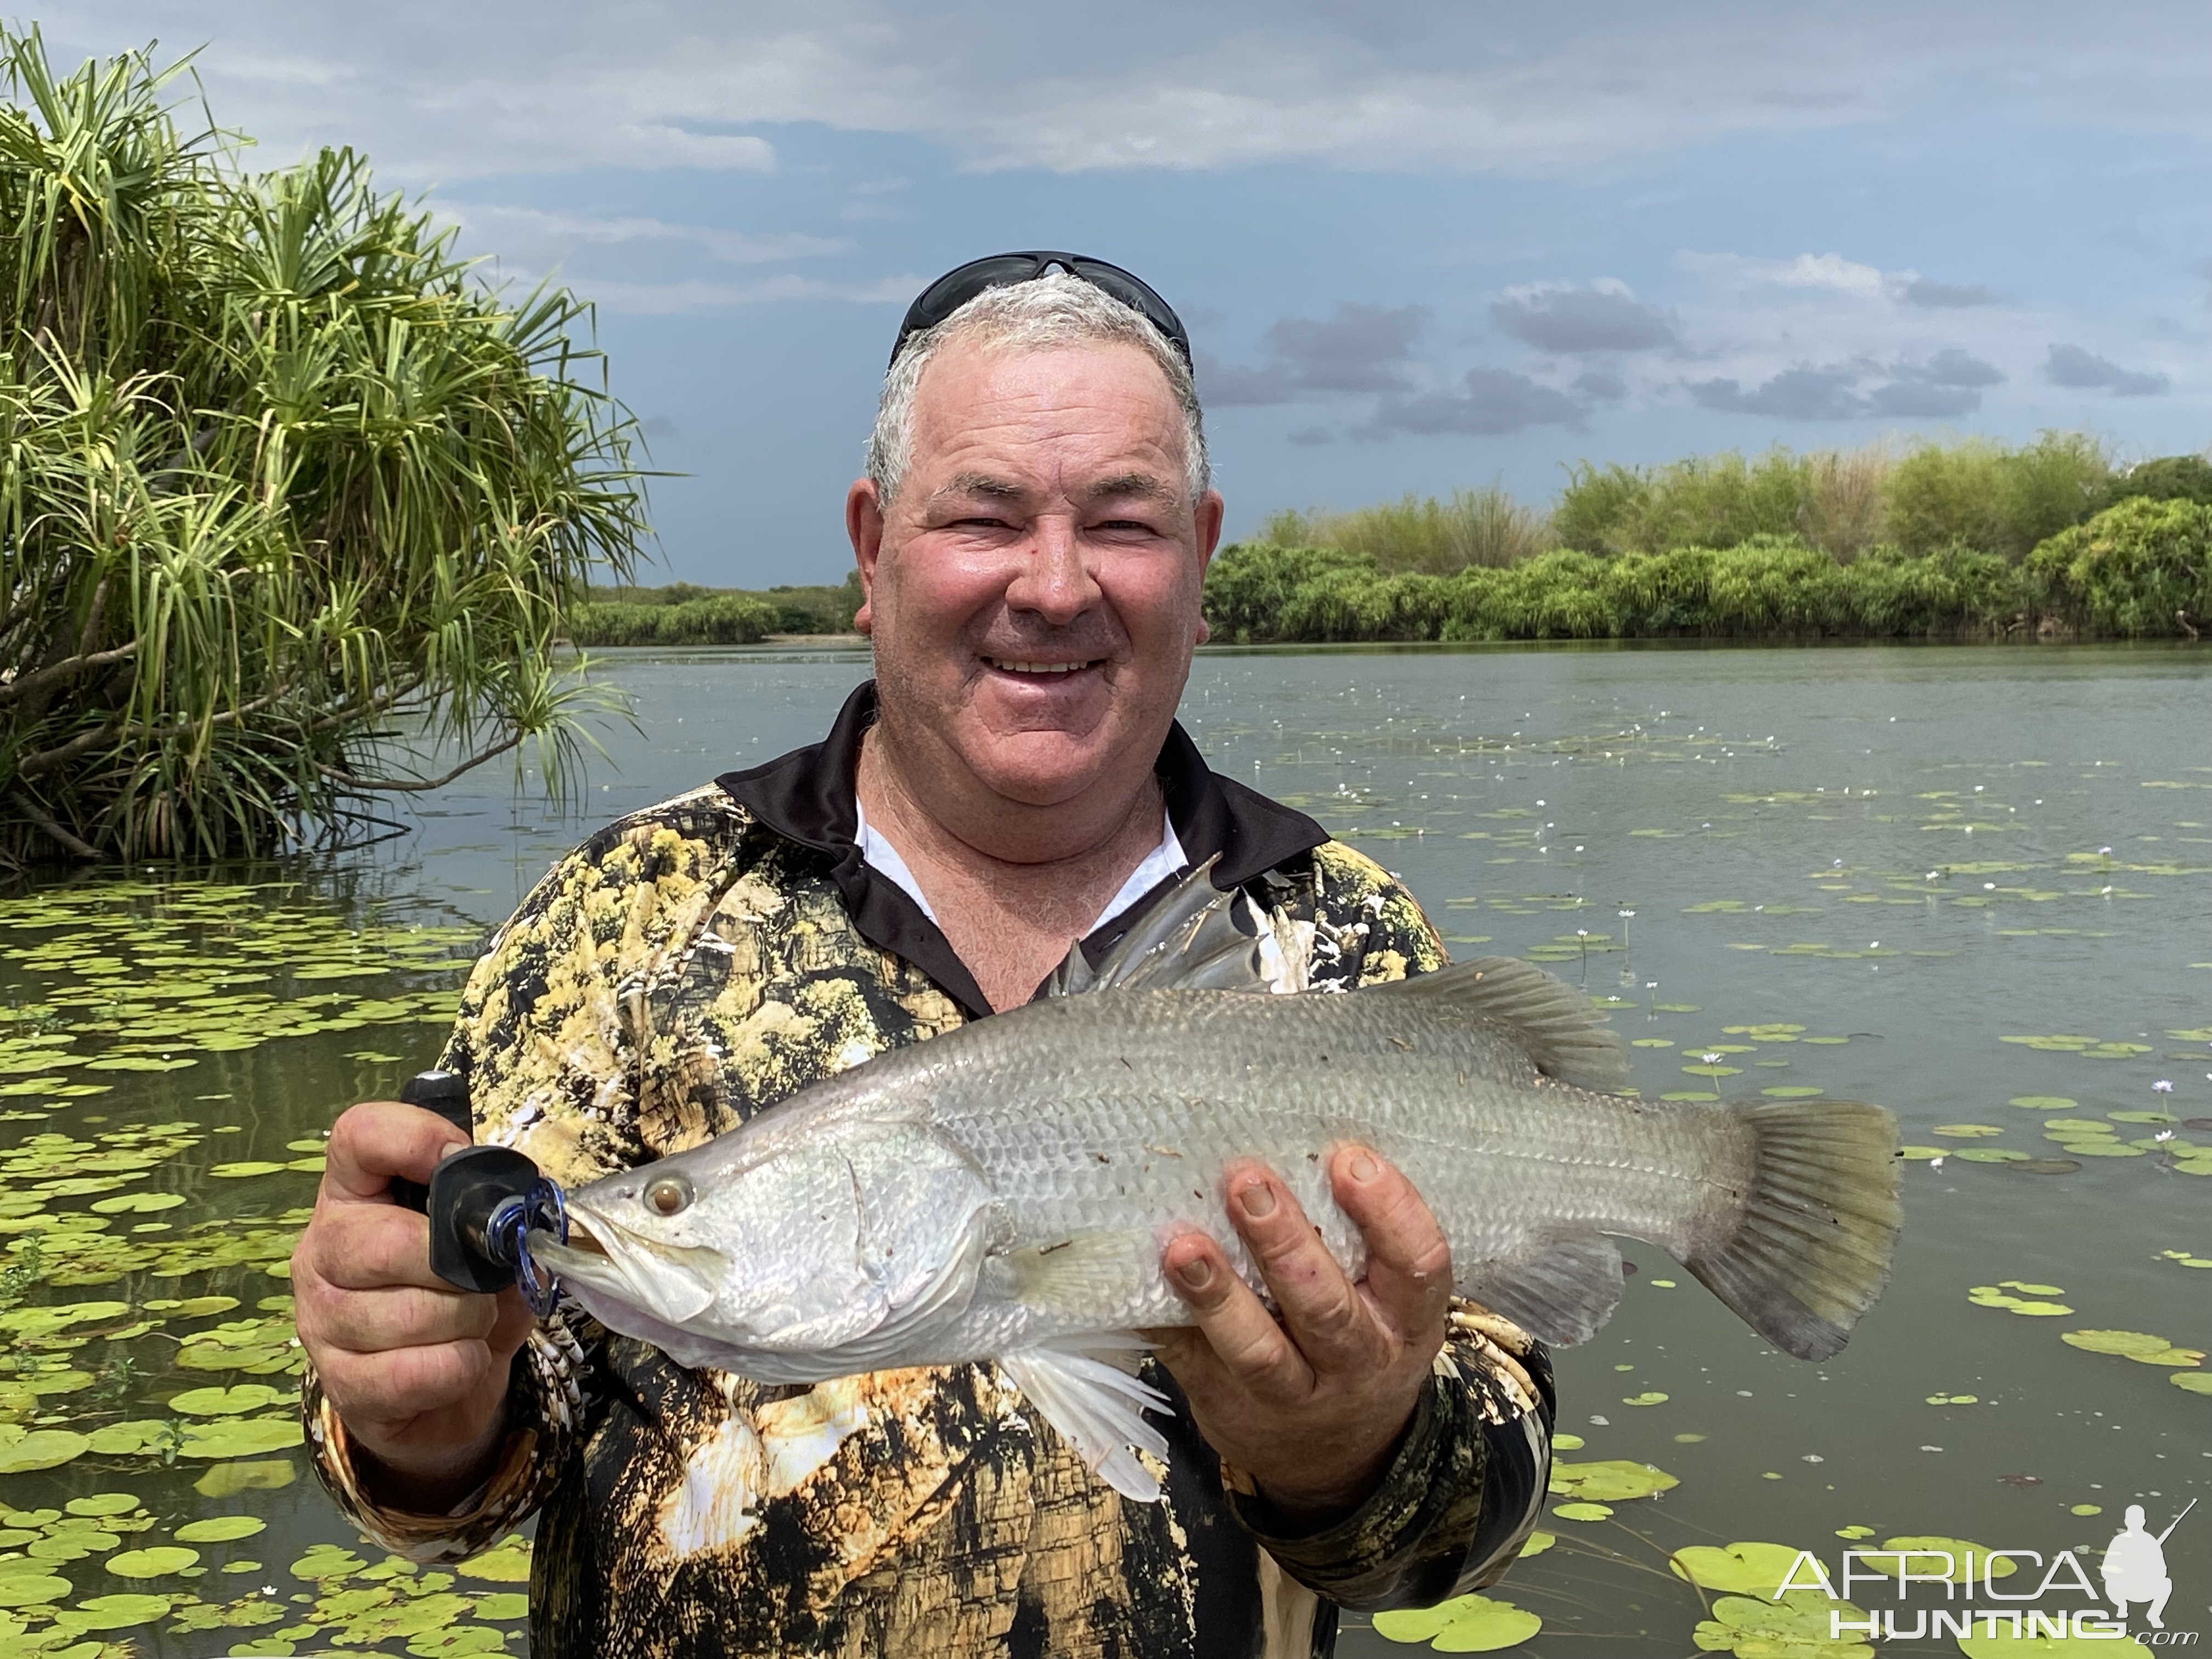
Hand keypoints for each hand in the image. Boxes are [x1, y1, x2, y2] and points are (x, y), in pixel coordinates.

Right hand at [291, 1102, 534, 1508]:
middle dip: (463, 1270)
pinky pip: (416, 1372)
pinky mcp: (339, 1384)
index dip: (417, 1138)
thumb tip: (525, 1209)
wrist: (440, 1393)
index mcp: (356, 1195)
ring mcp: (321, 1319)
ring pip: (413, 1314)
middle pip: (392, 1243)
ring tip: (473, 1324)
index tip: (462, 1161)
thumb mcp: (493, 1246)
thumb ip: (504, 1215)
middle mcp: (324, 1249)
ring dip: (470, 1322)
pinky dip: (460, 1368)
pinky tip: (460, 1362)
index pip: (360, 1136)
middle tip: (484, 1282)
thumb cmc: (465, 1297)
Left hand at [1147, 1146, 1449, 1521]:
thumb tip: (1292, 1143)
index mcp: (1407, 1322)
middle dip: (1285, 1245)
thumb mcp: (1386, 1302)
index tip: (1348, 1159)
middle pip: (1326, 1308)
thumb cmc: (1358, 1342)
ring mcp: (1295, 1397)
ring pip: (1259, 1352)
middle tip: (1247, 1182)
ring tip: (1183, 1244)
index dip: (1389, 1212)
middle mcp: (1359, 1363)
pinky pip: (1194, 1364)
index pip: (1418, 1265)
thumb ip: (1357, 1242)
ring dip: (1218, 1295)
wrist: (1337, 1463)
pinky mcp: (1230, 1407)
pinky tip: (1142, 1279)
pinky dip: (1168, 1322)